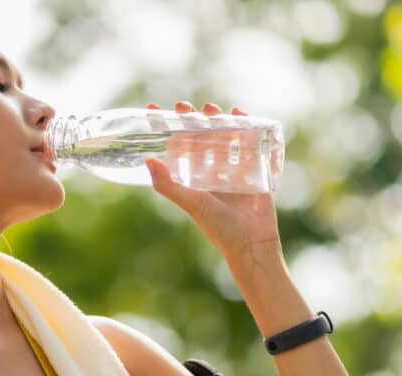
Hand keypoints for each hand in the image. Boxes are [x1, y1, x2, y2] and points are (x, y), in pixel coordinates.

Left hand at [144, 101, 281, 260]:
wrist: (252, 243)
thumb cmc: (219, 227)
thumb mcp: (191, 203)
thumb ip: (168, 185)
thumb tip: (147, 160)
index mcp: (193, 180)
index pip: (176, 149)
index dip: (165, 131)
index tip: (154, 110)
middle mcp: (210, 174)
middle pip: (199, 140)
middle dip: (192, 121)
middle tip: (183, 106)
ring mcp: (232, 171)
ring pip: (223, 139)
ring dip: (217, 122)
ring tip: (211, 107)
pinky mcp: (254, 171)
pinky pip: (249, 145)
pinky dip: (245, 128)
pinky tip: (239, 113)